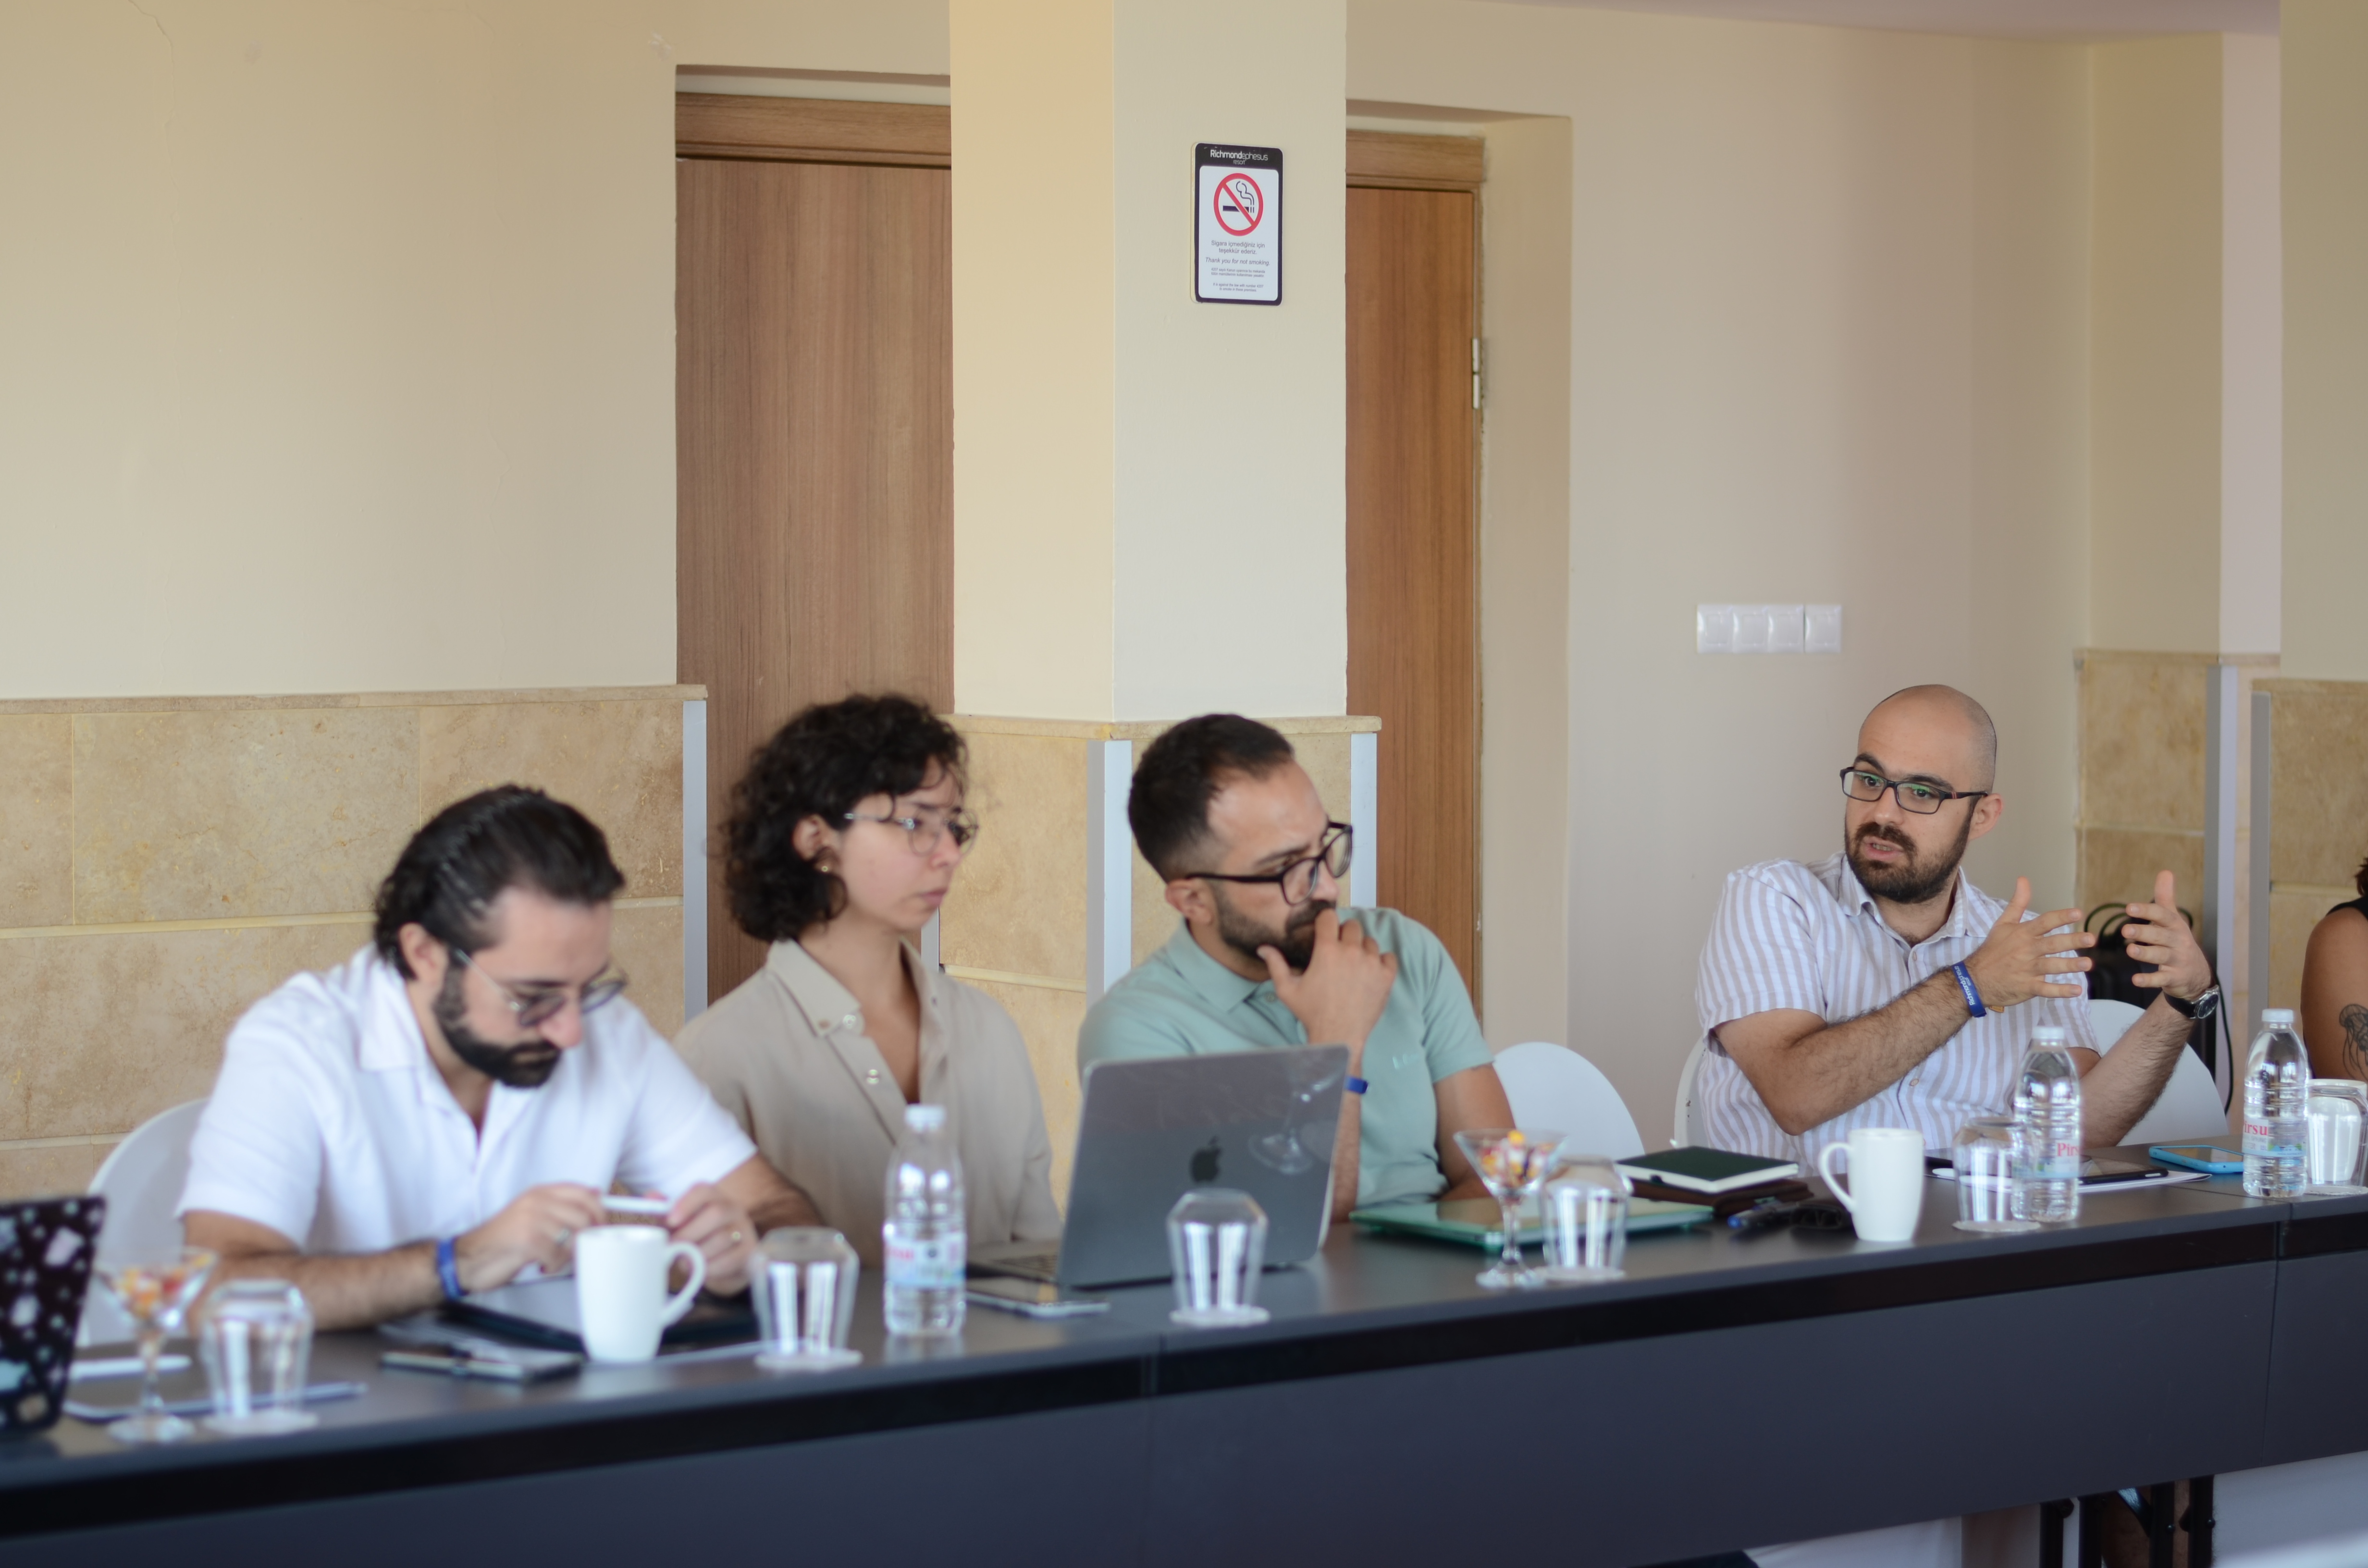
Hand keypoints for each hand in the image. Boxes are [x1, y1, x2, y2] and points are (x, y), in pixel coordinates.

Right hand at [456, 1183, 604, 1293]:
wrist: (469, 1258)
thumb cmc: (502, 1240)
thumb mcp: (531, 1215)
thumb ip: (560, 1205)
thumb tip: (595, 1194)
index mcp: (540, 1193)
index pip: (584, 1193)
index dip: (599, 1211)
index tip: (602, 1227)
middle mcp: (537, 1202)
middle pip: (584, 1216)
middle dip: (588, 1238)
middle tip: (580, 1251)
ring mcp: (531, 1219)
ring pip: (574, 1237)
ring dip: (569, 1256)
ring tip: (555, 1259)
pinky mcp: (527, 1240)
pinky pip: (558, 1255)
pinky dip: (555, 1266)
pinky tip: (543, 1265)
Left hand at [667, 1182, 757, 1295]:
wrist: (726, 1263)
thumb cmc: (699, 1238)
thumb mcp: (681, 1225)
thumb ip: (665, 1211)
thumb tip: (651, 1196)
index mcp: (713, 1196)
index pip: (703, 1190)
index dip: (686, 1203)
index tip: (671, 1221)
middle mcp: (733, 1208)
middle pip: (716, 1213)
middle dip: (690, 1234)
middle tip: (673, 1248)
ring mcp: (744, 1229)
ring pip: (722, 1238)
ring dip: (698, 1253)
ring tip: (685, 1262)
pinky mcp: (750, 1251)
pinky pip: (731, 1259)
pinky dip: (711, 1267)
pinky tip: (701, 1270)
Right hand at [1261, 908, 1397, 1056]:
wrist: (1338, 1036)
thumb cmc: (1311, 1013)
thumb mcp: (1288, 990)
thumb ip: (1276, 965)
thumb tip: (1263, 948)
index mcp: (1327, 951)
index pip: (1329, 917)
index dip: (1325, 922)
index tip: (1324, 931)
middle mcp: (1351, 952)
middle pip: (1352, 926)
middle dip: (1344, 934)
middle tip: (1339, 951)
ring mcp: (1371, 964)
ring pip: (1370, 942)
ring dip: (1362, 949)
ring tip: (1354, 965)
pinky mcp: (1386, 977)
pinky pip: (1389, 957)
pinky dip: (1381, 961)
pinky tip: (1371, 972)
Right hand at [1963, 877, 2092, 1010]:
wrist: (1975, 979)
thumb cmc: (1993, 950)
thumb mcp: (2003, 924)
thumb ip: (2017, 903)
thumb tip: (2023, 880)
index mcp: (2022, 934)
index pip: (2044, 922)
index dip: (2061, 917)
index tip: (2078, 913)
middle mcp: (2026, 950)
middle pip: (2052, 944)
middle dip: (2071, 941)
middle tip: (2090, 938)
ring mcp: (2027, 969)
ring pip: (2051, 966)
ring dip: (2069, 965)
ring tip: (2087, 964)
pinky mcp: (2027, 987)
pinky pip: (2046, 989)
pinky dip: (2060, 991)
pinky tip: (2076, 990)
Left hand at [2123, 869, 2211, 1002]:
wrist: (2196, 974)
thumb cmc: (2177, 941)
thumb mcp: (2173, 919)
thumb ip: (2166, 898)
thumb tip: (2165, 872)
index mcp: (2175, 926)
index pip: (2162, 916)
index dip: (2147, 911)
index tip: (2129, 908)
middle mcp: (2177, 942)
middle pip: (2160, 936)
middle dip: (2144, 933)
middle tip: (2125, 930)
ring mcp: (2177, 960)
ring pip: (2161, 956)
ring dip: (2145, 954)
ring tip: (2129, 950)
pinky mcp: (2174, 978)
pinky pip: (2162, 979)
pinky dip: (2149, 980)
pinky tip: (2135, 980)